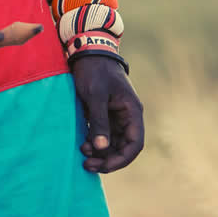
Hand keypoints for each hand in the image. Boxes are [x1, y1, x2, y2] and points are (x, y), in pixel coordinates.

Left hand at [71, 55, 144, 172]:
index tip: (104, 166)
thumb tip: (102, 149)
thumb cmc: (94, 70)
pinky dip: (95, 142)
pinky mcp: (105, 113)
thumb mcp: (95, 95)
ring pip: (113, 142)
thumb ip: (99, 121)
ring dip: (100, 152)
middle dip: (107, 158)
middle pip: (123, 146)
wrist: (87, 50)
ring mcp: (116, 115)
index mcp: (132, 111)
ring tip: (83, 153)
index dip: (122, 159)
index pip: (135, 143)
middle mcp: (127, 115)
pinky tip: (83, 144)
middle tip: (87, 164)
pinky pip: (104, 134)